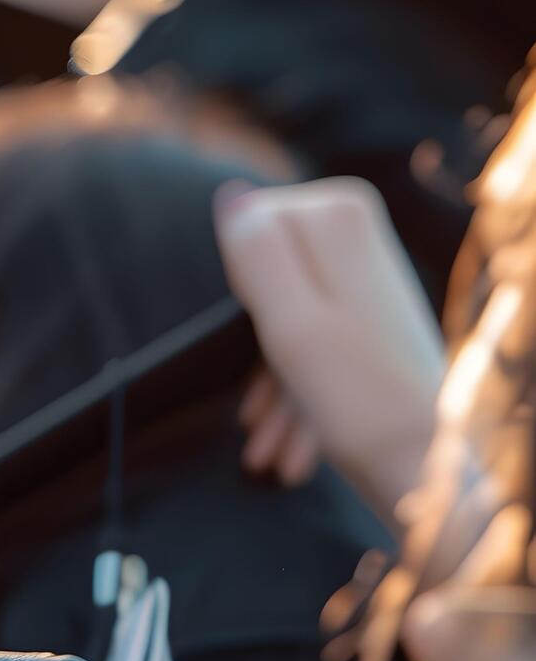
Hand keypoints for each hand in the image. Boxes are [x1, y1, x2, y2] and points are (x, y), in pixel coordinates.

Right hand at [216, 177, 445, 518]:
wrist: (430, 467)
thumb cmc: (358, 400)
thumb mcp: (290, 324)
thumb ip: (257, 254)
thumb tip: (231, 194)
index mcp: (343, 222)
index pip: (253, 220)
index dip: (243, 284)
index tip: (257, 333)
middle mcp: (363, 243)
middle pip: (270, 277)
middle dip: (254, 351)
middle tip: (251, 419)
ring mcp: (369, 287)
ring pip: (290, 320)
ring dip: (273, 389)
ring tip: (265, 457)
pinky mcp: (374, 325)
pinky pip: (317, 345)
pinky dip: (298, 394)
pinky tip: (289, 454)